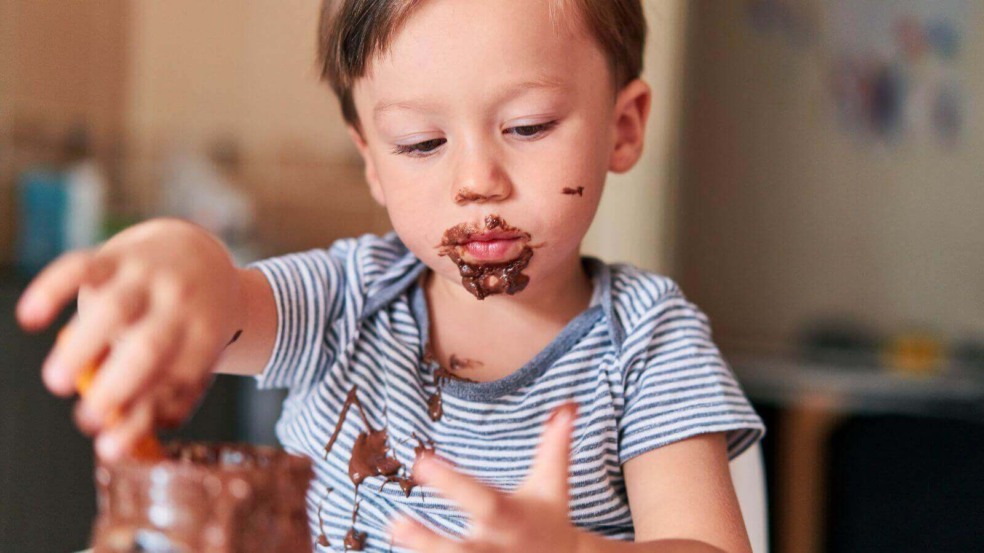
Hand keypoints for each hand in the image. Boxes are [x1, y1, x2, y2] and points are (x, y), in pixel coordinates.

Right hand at [16, 218, 243, 459]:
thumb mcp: (192, 357)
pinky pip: (81, 267)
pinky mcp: (115, 257)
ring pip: (113, 310)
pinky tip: (31, 318)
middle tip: (86, 420)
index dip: (145, 415)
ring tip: (57, 383)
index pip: (177, 379)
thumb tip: (119, 445)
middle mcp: (179, 304)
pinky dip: (53, 289)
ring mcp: (147, 278)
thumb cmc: (188, 324)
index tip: (112, 445)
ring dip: (82, 348)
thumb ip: (163, 398)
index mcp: (204, 334)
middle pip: (149, 347)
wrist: (199, 254)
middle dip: (116, 387)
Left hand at [390, 403, 584, 552]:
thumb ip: (555, 444)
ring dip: (422, 550)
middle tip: (395, 523)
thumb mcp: (553, 481)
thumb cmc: (549, 515)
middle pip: (462, 550)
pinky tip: (403, 551)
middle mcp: (497, 546)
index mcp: (513, 518)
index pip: (482, 499)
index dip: (452, 483)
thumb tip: (568, 405)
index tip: (421, 462)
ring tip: (393, 528)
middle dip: (428, 540)